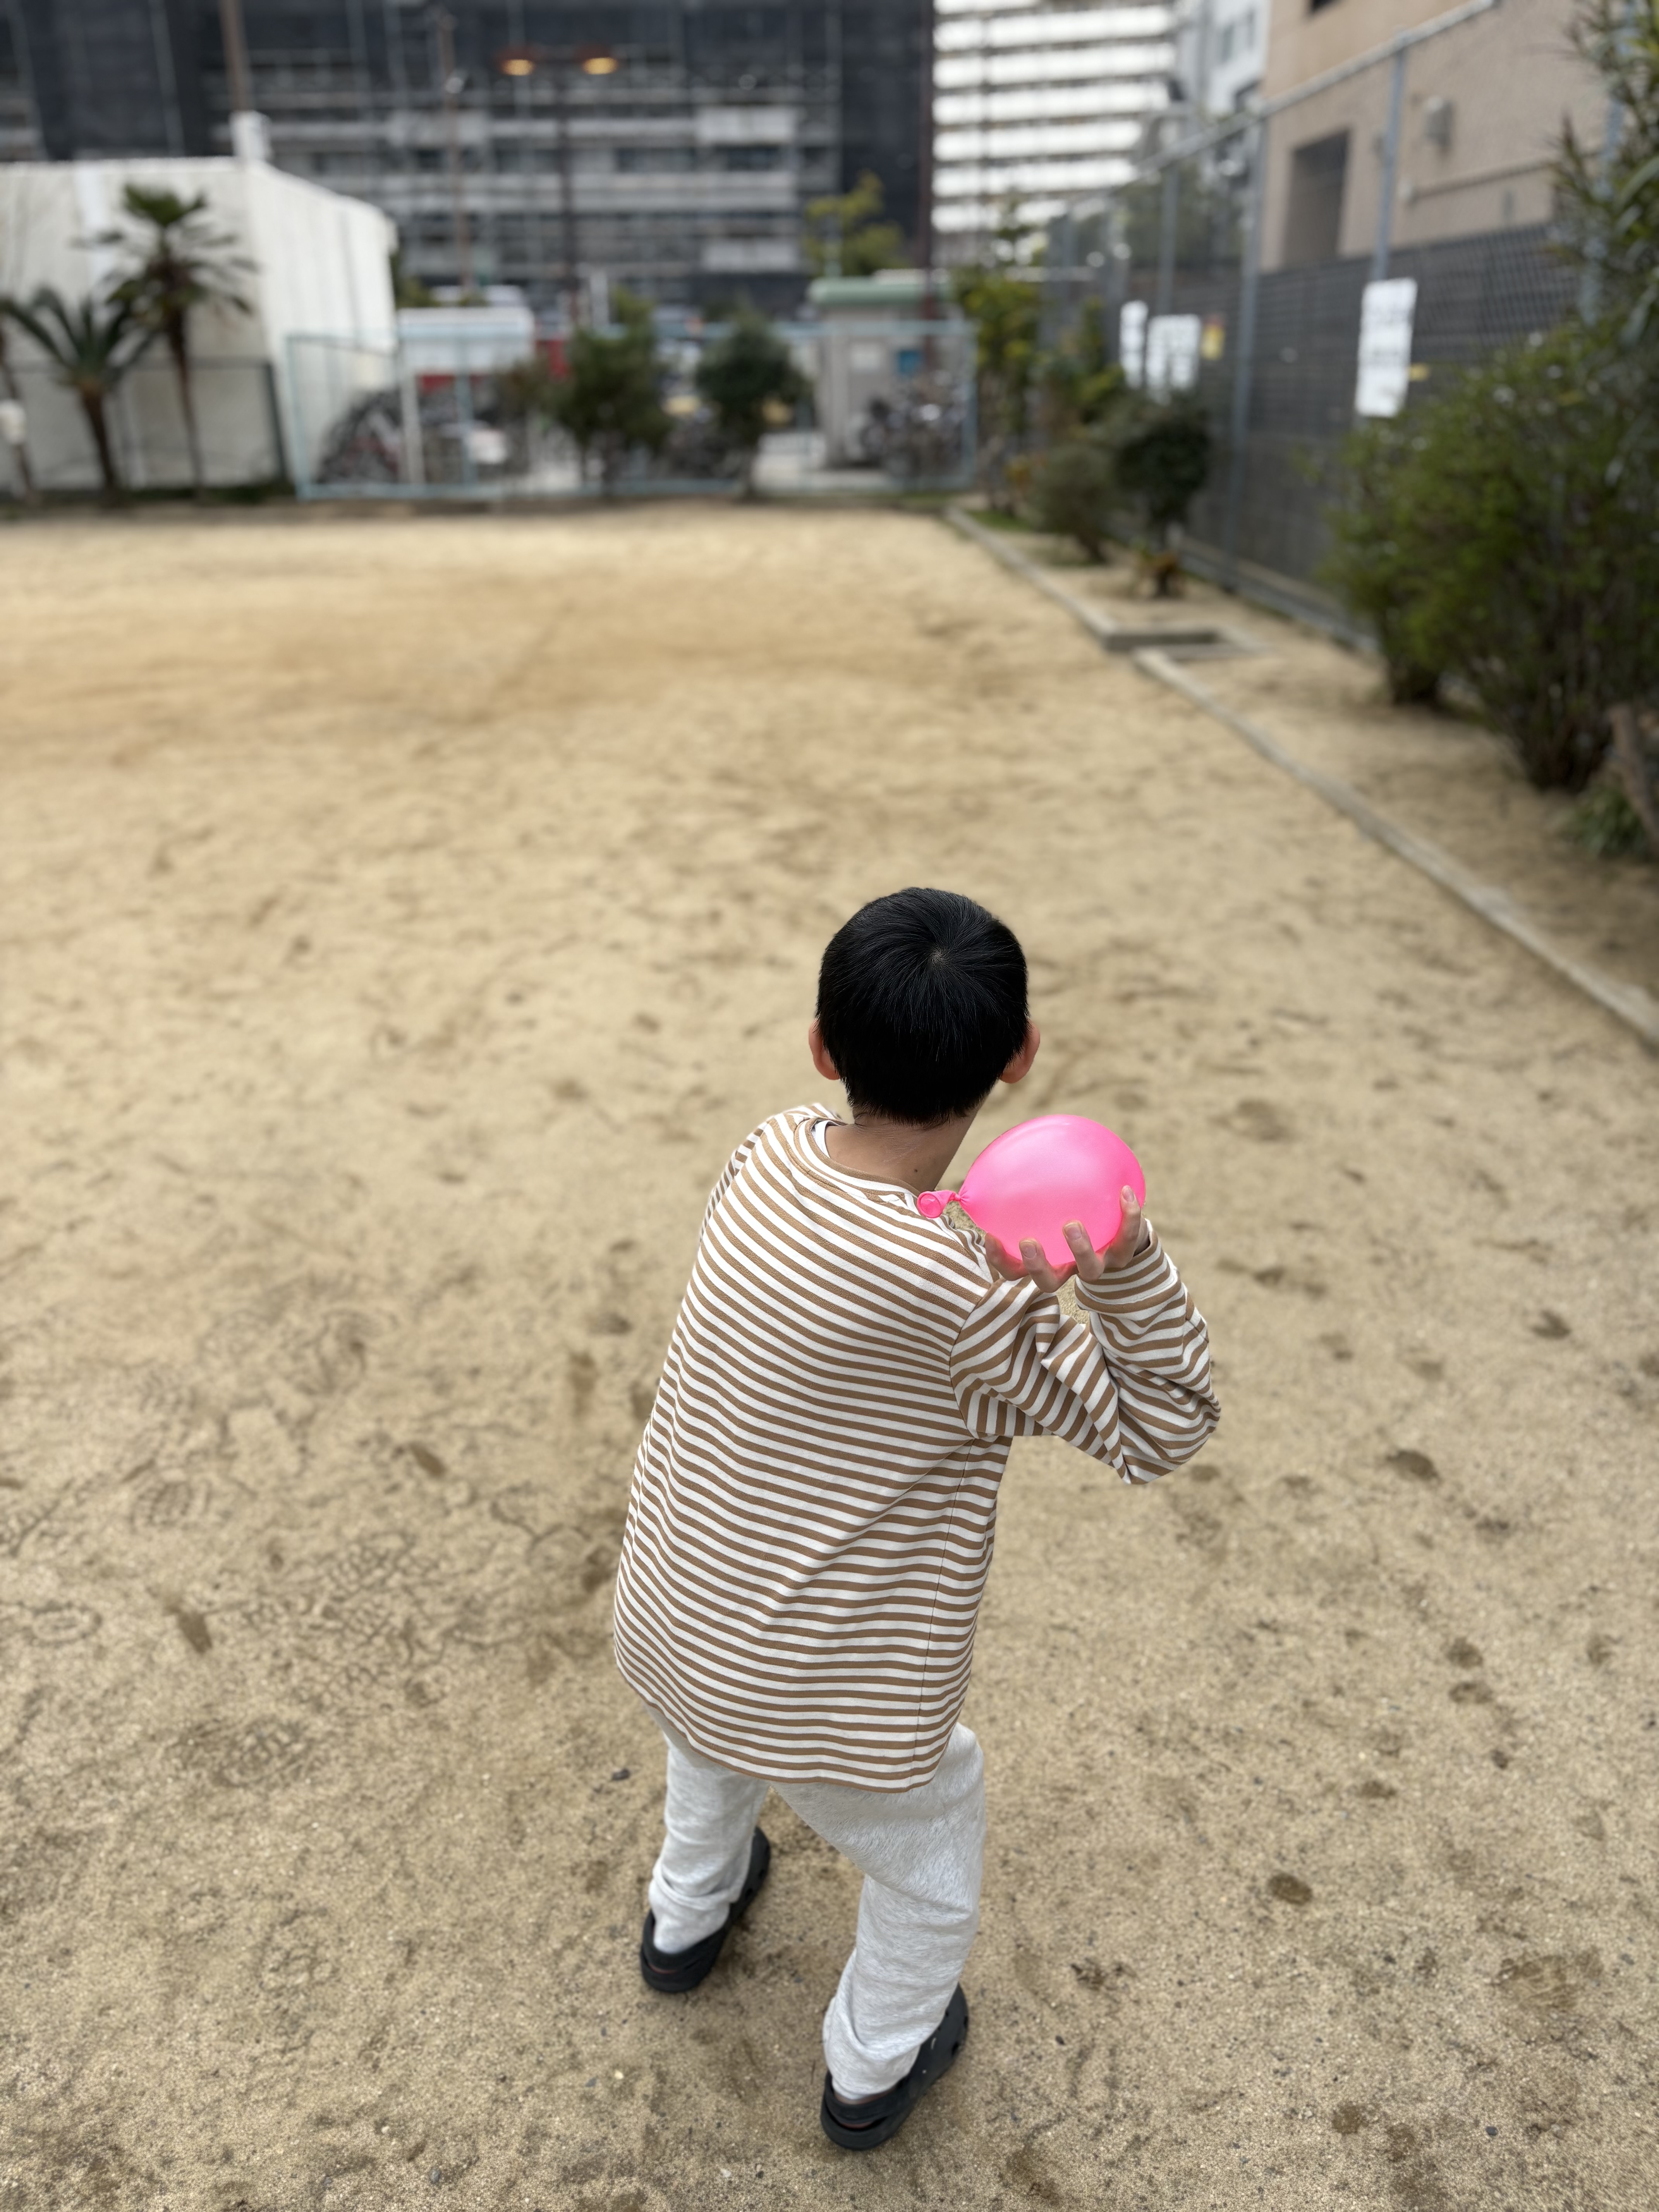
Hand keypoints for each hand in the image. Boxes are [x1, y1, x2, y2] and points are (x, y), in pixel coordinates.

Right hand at [983, 1188, 1145, 1291]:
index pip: (1015, 1271)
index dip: (1000, 1260)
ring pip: (1089, 1270)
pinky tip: (1125, 1191)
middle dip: (1036, 1266)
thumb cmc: (1072, 1209)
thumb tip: (1003, 1159)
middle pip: (1049, 1282)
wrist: (1118, 1230)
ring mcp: (1098, 1265)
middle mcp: (1069, 1269)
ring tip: (1071, 1224)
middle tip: (1027, 1241)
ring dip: (1080, 1249)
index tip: (991, 1237)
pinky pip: (1127, 1238)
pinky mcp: (1124, 1255)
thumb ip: (1030, 1189)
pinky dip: (1128, 1217)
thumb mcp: (1050, 1203)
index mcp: (1046, 1261)